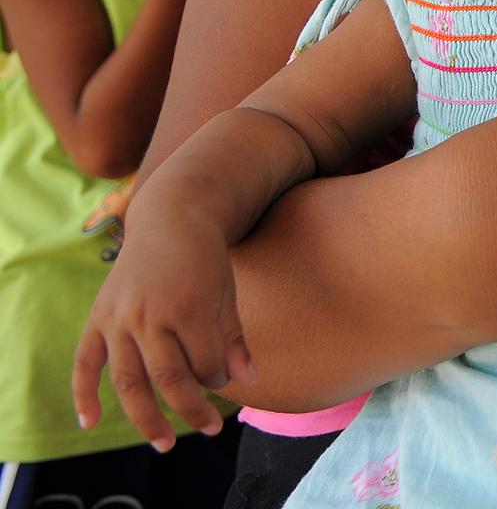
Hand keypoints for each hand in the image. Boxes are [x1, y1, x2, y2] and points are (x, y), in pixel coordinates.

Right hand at [73, 208, 249, 450]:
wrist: (172, 219)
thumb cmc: (206, 260)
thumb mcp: (227, 294)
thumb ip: (234, 338)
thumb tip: (247, 381)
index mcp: (189, 306)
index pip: (205, 364)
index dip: (218, 379)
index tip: (224, 380)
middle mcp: (150, 314)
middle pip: (168, 379)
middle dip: (192, 409)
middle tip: (210, 431)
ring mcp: (120, 318)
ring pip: (129, 380)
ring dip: (146, 418)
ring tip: (164, 444)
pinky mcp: (98, 317)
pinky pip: (85, 363)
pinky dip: (84, 394)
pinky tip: (90, 422)